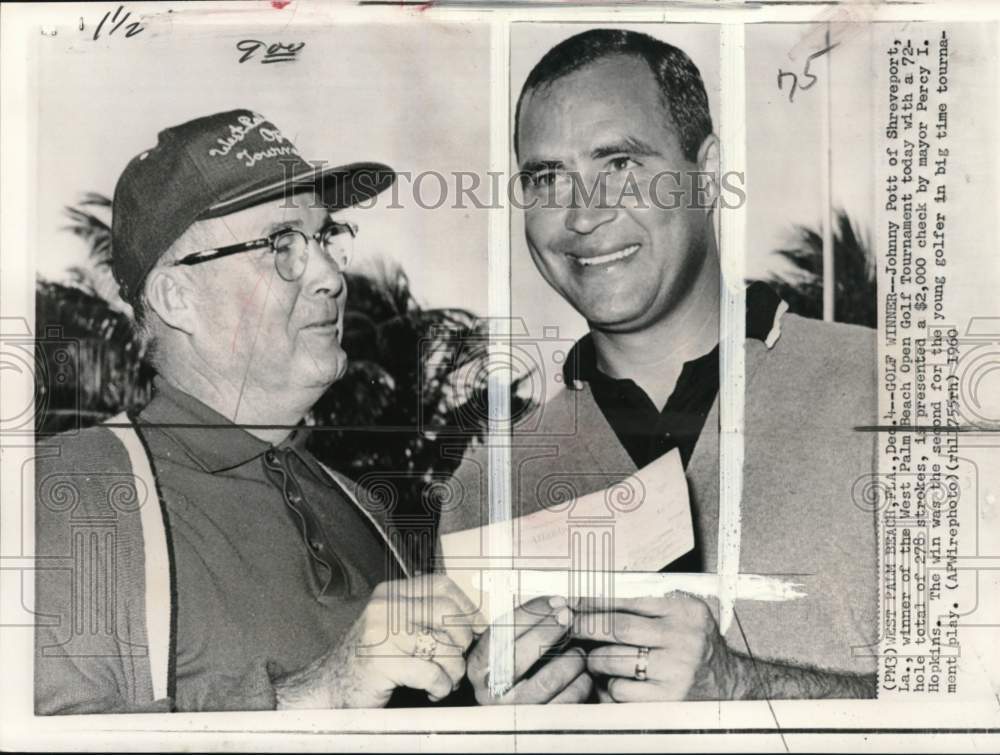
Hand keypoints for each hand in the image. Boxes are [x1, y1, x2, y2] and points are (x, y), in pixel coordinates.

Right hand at [275, 574, 486, 708]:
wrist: (327, 687)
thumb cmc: (367, 659)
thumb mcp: (392, 625)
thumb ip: (423, 615)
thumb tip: (473, 620)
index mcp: (391, 593)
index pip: (442, 586)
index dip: (467, 607)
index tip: (477, 628)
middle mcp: (386, 607)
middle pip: (448, 614)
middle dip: (462, 642)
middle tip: (456, 660)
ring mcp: (382, 634)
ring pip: (445, 648)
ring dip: (452, 672)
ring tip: (442, 680)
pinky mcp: (382, 663)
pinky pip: (433, 675)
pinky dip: (440, 688)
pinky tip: (431, 691)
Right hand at [466, 595, 592, 704]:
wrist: (508, 716)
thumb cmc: (512, 671)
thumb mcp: (505, 648)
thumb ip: (523, 627)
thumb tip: (558, 604)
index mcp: (479, 665)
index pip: (502, 632)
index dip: (532, 613)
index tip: (555, 602)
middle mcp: (490, 691)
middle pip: (522, 655)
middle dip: (549, 630)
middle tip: (568, 617)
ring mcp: (513, 711)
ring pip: (548, 680)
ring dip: (569, 659)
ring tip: (579, 651)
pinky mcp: (537, 726)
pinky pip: (566, 702)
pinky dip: (580, 683)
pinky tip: (582, 674)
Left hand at [572, 593, 737, 701]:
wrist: (727, 684)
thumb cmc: (696, 646)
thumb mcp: (682, 614)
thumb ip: (648, 604)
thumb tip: (596, 598)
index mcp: (684, 611)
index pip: (629, 600)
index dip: (595, 600)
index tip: (573, 601)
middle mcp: (683, 638)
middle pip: (617, 628)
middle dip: (586, 625)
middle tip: (569, 625)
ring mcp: (676, 670)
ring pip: (614, 659)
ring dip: (595, 658)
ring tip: (594, 657)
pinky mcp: (667, 698)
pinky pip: (621, 689)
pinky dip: (609, 684)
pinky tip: (614, 679)